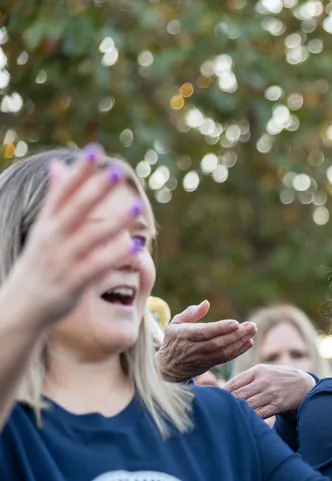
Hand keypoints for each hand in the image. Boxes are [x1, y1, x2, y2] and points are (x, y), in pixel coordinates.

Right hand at [8, 145, 137, 328]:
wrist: (21, 306)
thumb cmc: (39, 263)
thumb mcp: (43, 228)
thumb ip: (55, 199)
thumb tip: (57, 165)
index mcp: (46, 224)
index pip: (62, 192)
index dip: (79, 173)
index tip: (95, 151)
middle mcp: (52, 239)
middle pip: (75, 210)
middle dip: (95, 190)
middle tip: (116, 171)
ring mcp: (62, 260)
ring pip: (90, 238)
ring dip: (114, 222)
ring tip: (137, 207)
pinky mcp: (73, 283)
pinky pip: (97, 267)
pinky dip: (115, 256)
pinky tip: (136, 246)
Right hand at [156, 301, 255, 381]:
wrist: (168, 368)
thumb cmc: (174, 340)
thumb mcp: (175, 323)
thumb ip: (191, 313)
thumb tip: (206, 303)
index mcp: (185, 335)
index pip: (205, 332)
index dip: (220, 328)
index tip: (235, 323)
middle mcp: (194, 348)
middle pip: (218, 342)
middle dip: (236, 334)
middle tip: (251, 325)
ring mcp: (203, 358)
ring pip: (224, 351)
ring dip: (240, 342)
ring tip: (252, 331)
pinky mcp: (209, 365)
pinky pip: (226, 359)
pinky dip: (239, 351)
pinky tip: (249, 342)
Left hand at [224, 363, 314, 418]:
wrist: (304, 384)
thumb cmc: (277, 378)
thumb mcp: (263, 372)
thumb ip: (245, 379)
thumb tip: (222, 389)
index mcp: (257, 371)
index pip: (234, 383)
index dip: (221, 393)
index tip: (212, 400)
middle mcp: (264, 381)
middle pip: (238, 395)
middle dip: (226, 404)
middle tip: (215, 412)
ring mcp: (271, 393)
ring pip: (248, 406)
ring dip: (237, 413)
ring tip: (227, 418)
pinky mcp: (278, 405)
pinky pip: (260, 414)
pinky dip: (251, 419)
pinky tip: (244, 422)